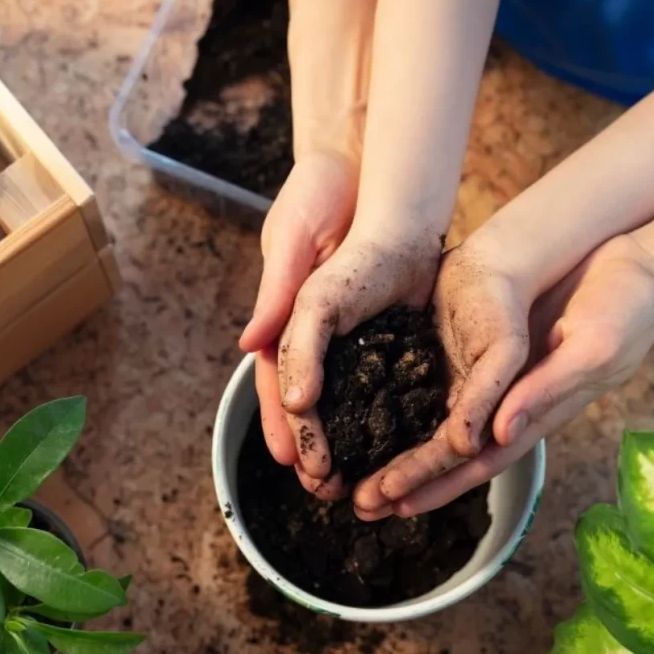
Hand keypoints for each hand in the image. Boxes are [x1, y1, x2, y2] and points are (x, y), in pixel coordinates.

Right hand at [243, 166, 442, 496]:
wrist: (372, 164)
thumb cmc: (322, 193)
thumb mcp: (292, 237)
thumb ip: (278, 293)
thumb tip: (249, 347)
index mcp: (287, 315)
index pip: (278, 379)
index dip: (283, 422)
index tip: (291, 462)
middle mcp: (321, 332)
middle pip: (315, 400)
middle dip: (317, 446)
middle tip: (327, 490)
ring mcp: (358, 332)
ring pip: (354, 397)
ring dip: (355, 440)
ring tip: (362, 482)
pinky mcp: (395, 326)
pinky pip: (393, 374)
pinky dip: (393, 410)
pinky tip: (404, 441)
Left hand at [372, 235, 653, 517]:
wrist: (640, 261)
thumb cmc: (627, 307)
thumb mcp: (593, 348)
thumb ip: (546, 390)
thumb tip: (499, 435)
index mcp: (538, 410)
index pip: (479, 458)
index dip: (437, 483)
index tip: (394, 502)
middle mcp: (513, 399)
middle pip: (452, 450)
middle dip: (408, 478)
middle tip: (360, 502)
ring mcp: (500, 373)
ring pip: (442, 418)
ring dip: (402, 446)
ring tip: (359, 472)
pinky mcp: (490, 344)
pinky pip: (445, 378)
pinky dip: (411, 397)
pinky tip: (376, 405)